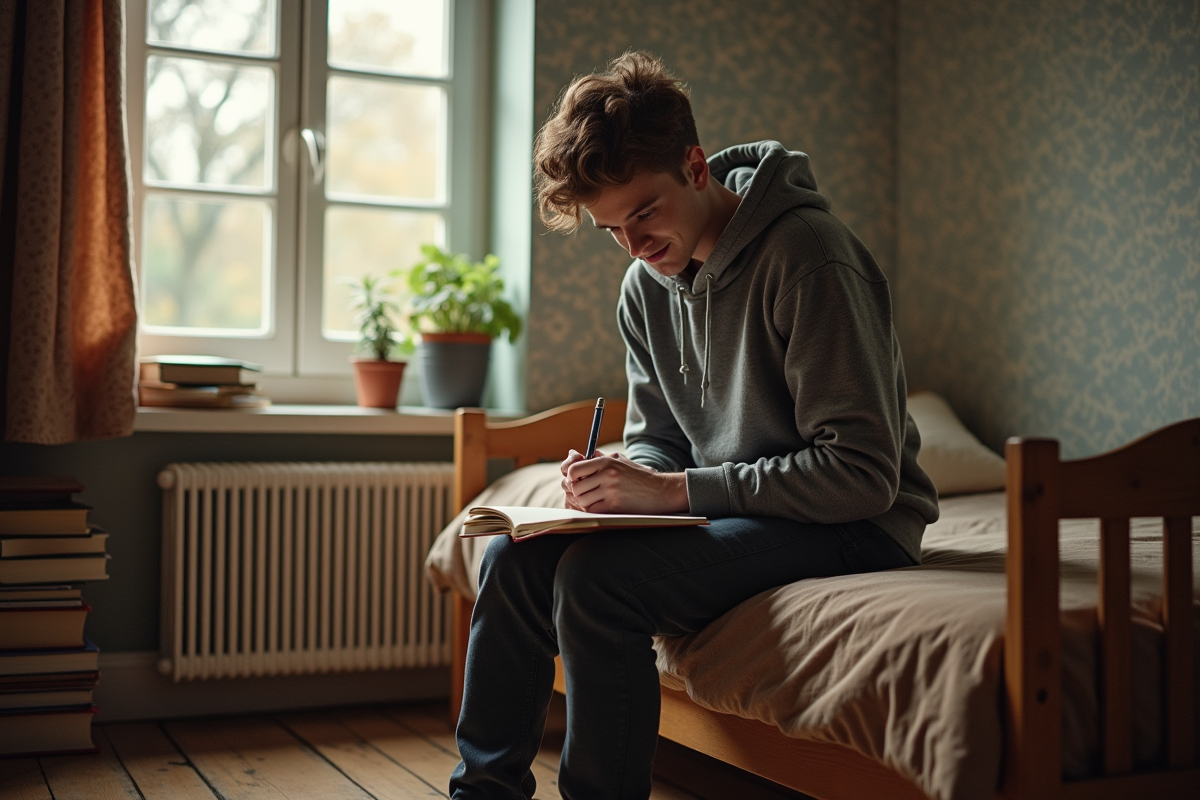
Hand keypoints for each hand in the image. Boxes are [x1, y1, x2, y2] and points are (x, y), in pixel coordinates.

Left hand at [560, 450, 688, 514]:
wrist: (660, 491)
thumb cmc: (638, 476)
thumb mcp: (620, 461)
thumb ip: (598, 458)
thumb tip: (574, 455)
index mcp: (606, 461)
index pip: (574, 469)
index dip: (571, 477)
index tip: (577, 481)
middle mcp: (607, 474)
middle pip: (575, 486)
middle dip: (577, 492)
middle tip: (585, 494)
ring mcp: (611, 490)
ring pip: (582, 500)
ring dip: (585, 503)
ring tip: (595, 501)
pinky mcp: (615, 505)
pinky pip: (593, 510)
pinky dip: (594, 510)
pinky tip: (602, 507)